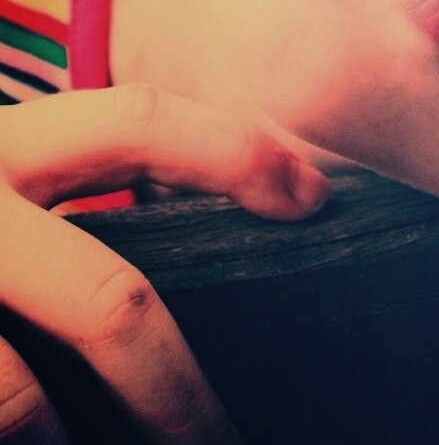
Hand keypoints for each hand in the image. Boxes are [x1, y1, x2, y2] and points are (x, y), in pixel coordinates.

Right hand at [0, 85, 330, 443]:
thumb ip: (76, 181)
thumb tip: (251, 207)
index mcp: (2, 148)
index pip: (138, 121)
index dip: (235, 151)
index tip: (313, 198)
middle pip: (108, 301)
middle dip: (178, 389)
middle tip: (223, 441)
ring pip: (20, 399)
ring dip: (76, 442)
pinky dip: (25, 437)